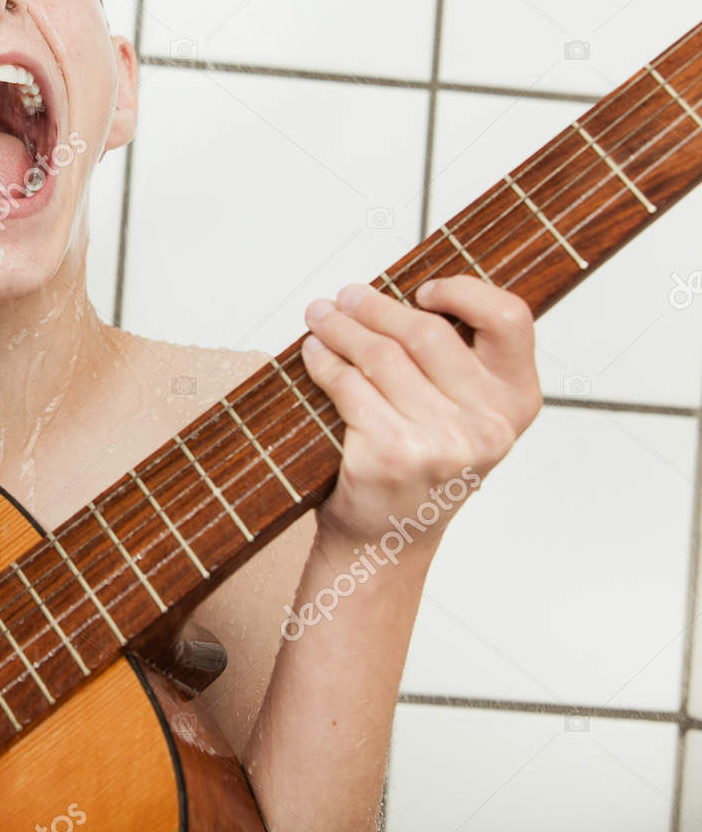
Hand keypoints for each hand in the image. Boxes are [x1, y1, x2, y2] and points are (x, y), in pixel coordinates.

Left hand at [299, 276, 542, 553]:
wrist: (387, 542)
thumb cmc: (421, 469)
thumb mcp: (465, 419)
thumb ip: (458, 363)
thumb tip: (406, 293)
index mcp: (517, 402)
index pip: (510, 319)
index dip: (465, 291)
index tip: (424, 289)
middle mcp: (488, 423)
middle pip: (426, 332)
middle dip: (374, 307)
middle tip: (345, 297)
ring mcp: (442, 441)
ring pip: (380, 355)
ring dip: (340, 328)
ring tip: (321, 318)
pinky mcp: (392, 453)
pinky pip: (349, 385)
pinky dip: (324, 362)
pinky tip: (314, 354)